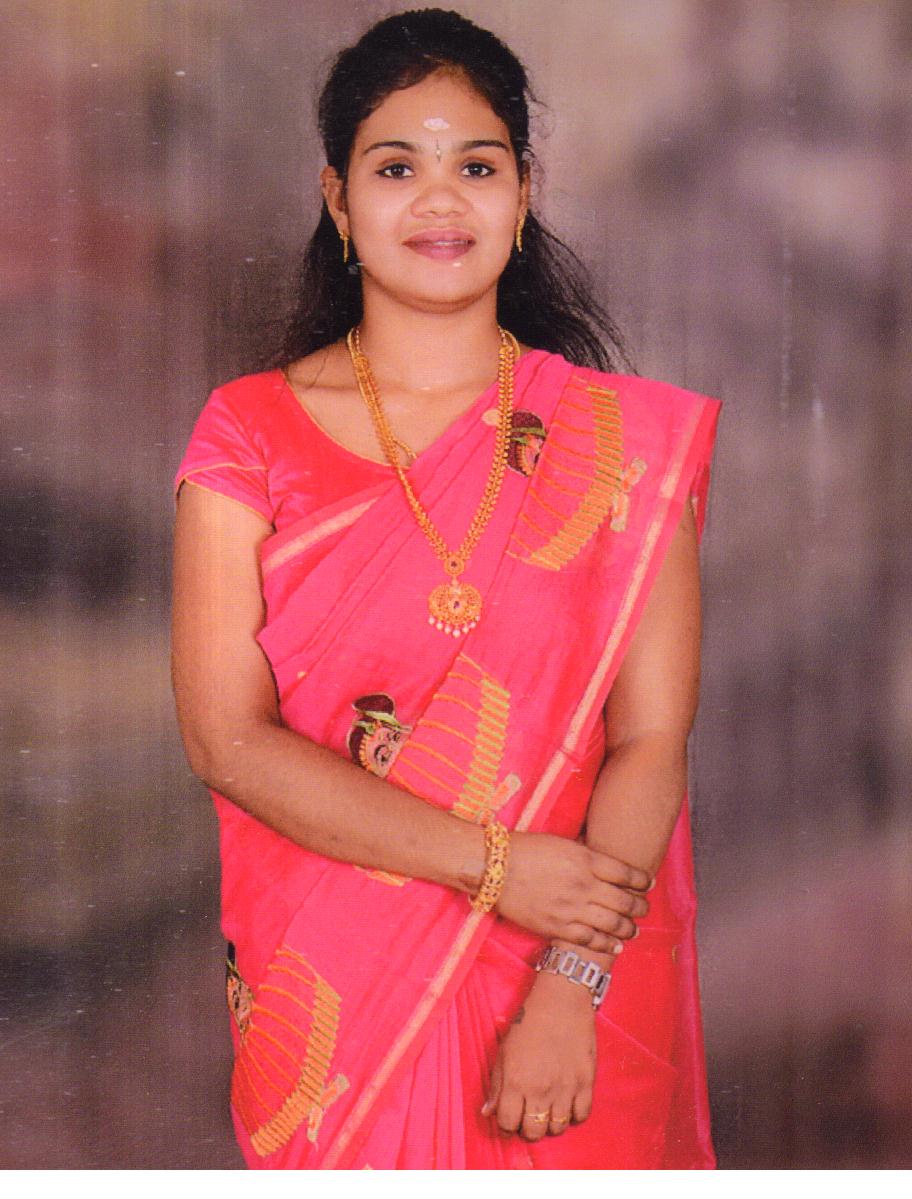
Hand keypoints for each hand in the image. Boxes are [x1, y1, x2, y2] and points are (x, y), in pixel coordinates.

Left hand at [482, 971, 596, 1139]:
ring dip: (550, 1122)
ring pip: (558, 1128)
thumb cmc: (528, 1022)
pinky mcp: (586, 1081)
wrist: (561, 1000)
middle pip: (534, 1132)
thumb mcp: (504, 1051)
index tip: (510, 1116)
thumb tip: (488, 1112)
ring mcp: (566, 1087)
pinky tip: (567, 1101)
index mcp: (516, 1081)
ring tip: (548, 1107)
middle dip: (528, 1128)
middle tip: (529, 1113)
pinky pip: (581, 1116)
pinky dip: (574, 1114)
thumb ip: (496, 1085)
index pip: (508, 1124)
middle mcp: (541, 1089)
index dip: (507, 1125)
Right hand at [496, 831, 649, 953]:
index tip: (648, 884)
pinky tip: (616, 946)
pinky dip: (606, 944)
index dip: (642, 881)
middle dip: (640, 907)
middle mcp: (584, 885)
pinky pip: (589, 940)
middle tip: (645, 909)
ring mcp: (571, 908)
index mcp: (586, 860)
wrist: (493, 866)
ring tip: (633, 930)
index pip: (627, 874)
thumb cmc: (525, 848)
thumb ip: (586, 856)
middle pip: (625, 901)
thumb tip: (605, 865)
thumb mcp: (562, 843)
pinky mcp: (556, 926)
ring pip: (612, 924)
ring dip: (628, 928)